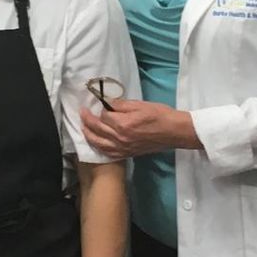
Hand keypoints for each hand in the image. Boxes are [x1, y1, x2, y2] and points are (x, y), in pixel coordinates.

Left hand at [79, 100, 195, 158]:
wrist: (174, 132)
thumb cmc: (160, 115)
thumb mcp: (140, 105)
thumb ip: (121, 105)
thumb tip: (108, 104)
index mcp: (123, 124)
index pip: (103, 115)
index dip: (101, 108)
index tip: (99, 103)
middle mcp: (120, 138)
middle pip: (97, 129)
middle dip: (87, 120)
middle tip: (82, 112)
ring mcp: (123, 148)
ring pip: (99, 143)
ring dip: (88, 134)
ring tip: (83, 127)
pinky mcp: (127, 153)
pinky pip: (108, 153)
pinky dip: (99, 148)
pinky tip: (95, 143)